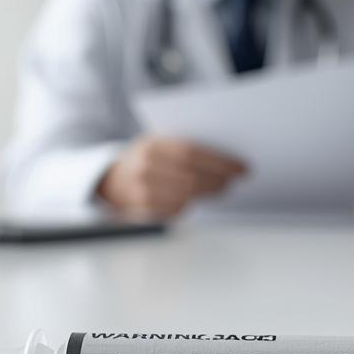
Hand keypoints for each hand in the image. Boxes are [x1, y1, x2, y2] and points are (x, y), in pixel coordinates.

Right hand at [96, 136, 247, 217]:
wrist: (112, 180)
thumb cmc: (145, 157)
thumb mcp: (159, 141)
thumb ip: (184, 145)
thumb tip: (225, 157)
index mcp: (151, 145)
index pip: (192, 153)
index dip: (221, 162)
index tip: (241, 167)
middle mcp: (145, 169)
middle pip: (192, 177)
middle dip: (218, 180)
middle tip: (235, 180)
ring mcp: (143, 192)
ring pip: (187, 196)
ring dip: (209, 193)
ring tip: (223, 188)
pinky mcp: (145, 211)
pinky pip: (177, 209)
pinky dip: (192, 204)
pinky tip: (199, 198)